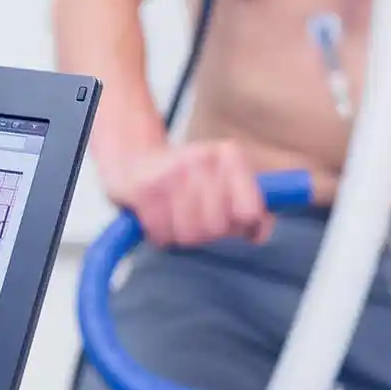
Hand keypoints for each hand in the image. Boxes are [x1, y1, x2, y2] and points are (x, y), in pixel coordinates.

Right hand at [104, 140, 271, 247]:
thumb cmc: (186, 178)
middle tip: (195, 217)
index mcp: (230, 154)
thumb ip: (252, 207)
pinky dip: (159, 234)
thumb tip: (258, 233)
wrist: (132, 159)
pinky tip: (157, 216)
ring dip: (180, 234)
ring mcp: (172, 172)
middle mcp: (202, 158)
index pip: (249, 211)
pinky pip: (162, 234)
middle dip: (206, 232)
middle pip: (217, 228)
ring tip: (175, 217)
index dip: (238, 224)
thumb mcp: (226, 183)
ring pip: (189, 235)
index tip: (228, 217)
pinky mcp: (144, 189)